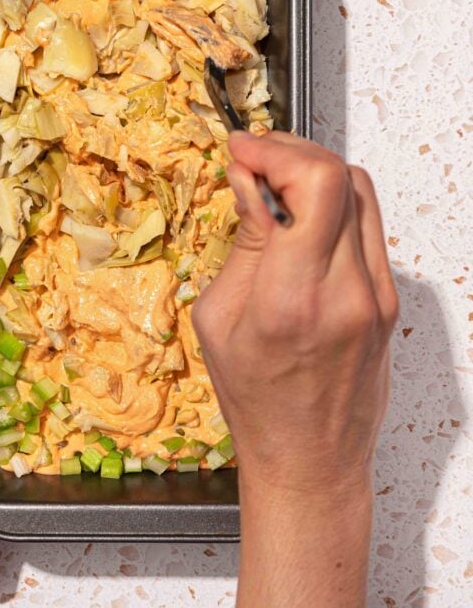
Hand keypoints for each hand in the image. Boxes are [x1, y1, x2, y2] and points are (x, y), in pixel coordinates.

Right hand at [194, 133, 398, 607]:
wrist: (311, 458)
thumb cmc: (256, 401)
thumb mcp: (219, 321)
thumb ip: (244, 245)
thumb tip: (249, 183)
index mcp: (293, 298)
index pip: (313, 185)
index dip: (274, 150)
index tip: (241, 149)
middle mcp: (346, 290)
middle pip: (341, 177)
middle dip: (290, 151)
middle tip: (254, 157)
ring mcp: (376, 295)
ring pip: (361, 193)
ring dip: (315, 173)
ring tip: (276, 181)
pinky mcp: (388, 300)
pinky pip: (367, 227)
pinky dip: (333, 205)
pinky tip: (301, 217)